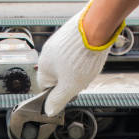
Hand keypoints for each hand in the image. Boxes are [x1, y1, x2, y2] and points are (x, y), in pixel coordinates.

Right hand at [37, 1, 123, 115]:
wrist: (95, 28)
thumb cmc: (81, 57)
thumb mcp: (70, 86)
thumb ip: (58, 100)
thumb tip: (49, 110)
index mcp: (43, 66)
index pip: (46, 86)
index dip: (58, 92)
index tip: (70, 93)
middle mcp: (48, 52)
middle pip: (58, 74)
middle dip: (70, 79)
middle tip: (82, 80)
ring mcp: (58, 41)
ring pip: (67, 63)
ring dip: (77, 68)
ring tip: (89, 67)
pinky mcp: (70, 34)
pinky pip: (74, 50)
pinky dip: (82, 55)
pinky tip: (91, 56)